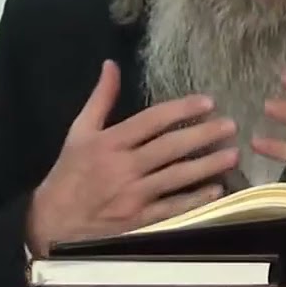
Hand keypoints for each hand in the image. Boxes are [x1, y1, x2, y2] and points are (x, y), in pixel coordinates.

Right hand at [27, 60, 237, 254]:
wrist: (52, 222)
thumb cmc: (69, 172)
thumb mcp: (79, 131)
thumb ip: (100, 98)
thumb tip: (111, 65)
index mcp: (109, 142)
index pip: (152, 120)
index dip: (181, 109)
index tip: (208, 102)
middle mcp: (123, 167)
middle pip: (170, 147)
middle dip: (203, 135)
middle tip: (230, 125)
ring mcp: (133, 195)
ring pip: (176, 177)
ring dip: (207, 165)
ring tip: (233, 154)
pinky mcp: (138, 220)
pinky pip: (172, 208)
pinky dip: (195, 199)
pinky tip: (217, 190)